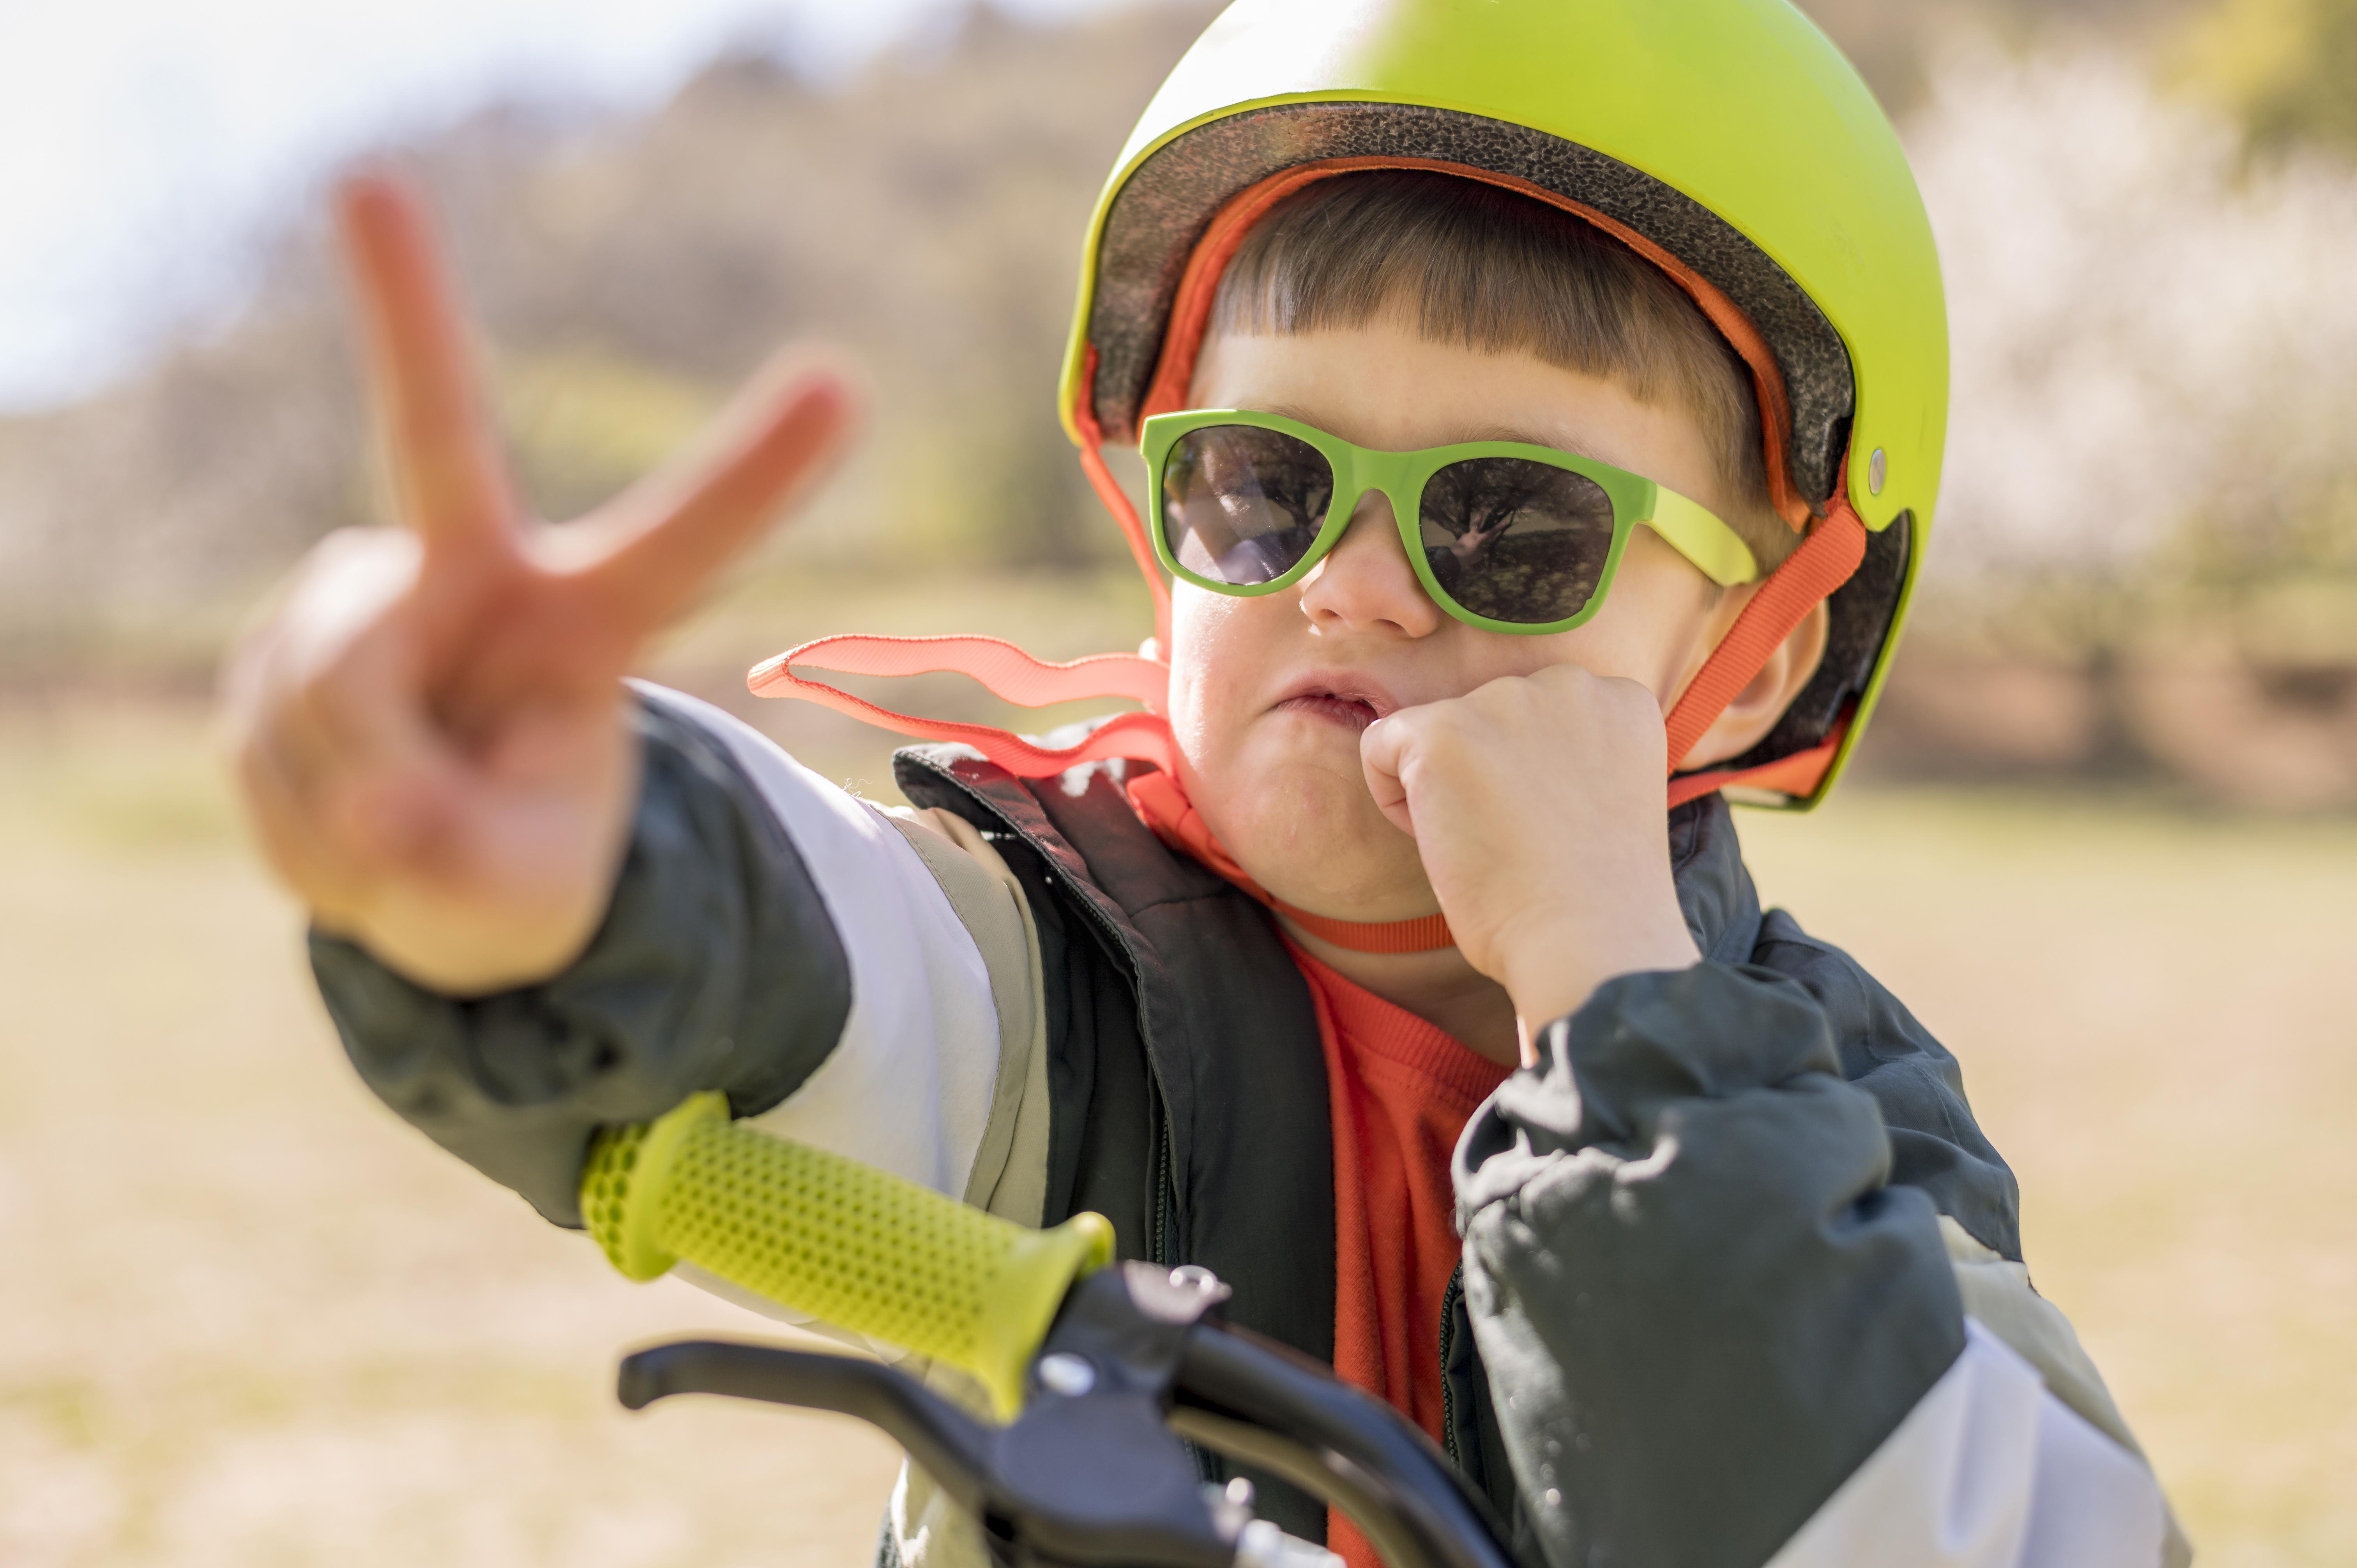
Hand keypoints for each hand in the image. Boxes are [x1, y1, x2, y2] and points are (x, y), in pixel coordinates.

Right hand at [224, 172, 857, 993]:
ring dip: (353, 795)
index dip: (759, 471)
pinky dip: (300, 814)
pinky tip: (337, 818)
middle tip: (369, 182)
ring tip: (395, 833)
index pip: (685, 539)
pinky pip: (270, 742)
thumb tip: (380, 815)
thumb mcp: (512, 902)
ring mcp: (365, 602)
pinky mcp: (276, 645)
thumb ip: (464, 862)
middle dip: (400, 304)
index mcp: (588, 618)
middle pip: (432, 437)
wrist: (409, 873)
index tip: (844, 383)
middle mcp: (474, 577)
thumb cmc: (504, 868)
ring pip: (334, 691)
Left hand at [1358, 664, 1699, 1047]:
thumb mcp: (1603, 800)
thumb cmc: (1594, 900)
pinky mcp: (1444, 731)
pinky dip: (1392, 797)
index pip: (1538, 716)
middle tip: (1515, 843)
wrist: (1591, 940)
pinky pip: (1380, 743)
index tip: (1549, 829)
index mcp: (1617, 699)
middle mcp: (1566, 682)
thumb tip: (1496, 758)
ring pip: (1433, 732)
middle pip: (1484, 719)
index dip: (1528, 780)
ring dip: (1441, 789)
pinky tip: (1441, 841)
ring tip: (1487, 846)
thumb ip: (1567, 758)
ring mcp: (1504, 701)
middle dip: (1483, 776)